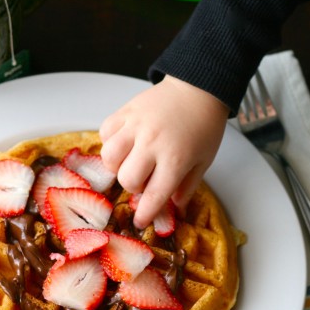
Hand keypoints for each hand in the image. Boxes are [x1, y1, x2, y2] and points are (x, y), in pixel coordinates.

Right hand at [100, 75, 229, 228]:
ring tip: (129, 162)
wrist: (199, 87)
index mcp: (175, 159)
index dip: (145, 214)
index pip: (153, 196)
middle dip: (133, 187)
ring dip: (117, 166)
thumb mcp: (203, 161)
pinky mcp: (125, 111)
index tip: (140, 222)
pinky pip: (104, 132)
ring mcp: (135, 125)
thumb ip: (187, 187)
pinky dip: (110, 142)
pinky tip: (123, 143)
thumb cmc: (204, 126)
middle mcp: (152, 143)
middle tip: (143, 180)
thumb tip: (174, 209)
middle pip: (127, 179)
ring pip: (109, 157)